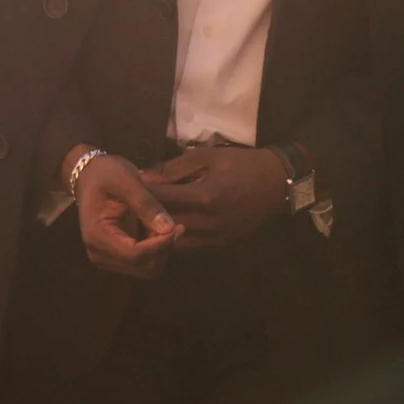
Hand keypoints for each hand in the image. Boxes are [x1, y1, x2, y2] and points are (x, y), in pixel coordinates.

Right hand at [70, 150, 180, 278]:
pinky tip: (159, 230)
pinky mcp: (115, 257)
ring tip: (166, 225)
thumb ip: (147, 205)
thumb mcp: (127, 181)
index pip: (135, 254)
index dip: (160, 245)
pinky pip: (142, 264)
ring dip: (161, 251)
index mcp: (97, 236)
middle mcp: (99, 254)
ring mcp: (106, 258)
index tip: (179, 227)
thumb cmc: (106, 174)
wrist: (90, 176)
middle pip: (142, 267)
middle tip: (176, 225)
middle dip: (163, 249)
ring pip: (145, 269)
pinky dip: (156, 250)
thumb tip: (169, 229)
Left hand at [141, 146, 287, 249]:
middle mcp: (209, 222)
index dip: (142, 194)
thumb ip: (174, 168)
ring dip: (159, 231)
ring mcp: (216, 237)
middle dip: (146, 215)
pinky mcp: (221, 244)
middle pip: (166, 223)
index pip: (162, 199)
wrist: (277, 183)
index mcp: (205, 196)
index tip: (127, 189)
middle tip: (130, 207)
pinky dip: (176, 238)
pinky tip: (166, 228)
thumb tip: (145, 177)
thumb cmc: (242, 164)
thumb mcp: (208, 157)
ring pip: (175, 240)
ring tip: (145, 220)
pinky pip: (191, 246)